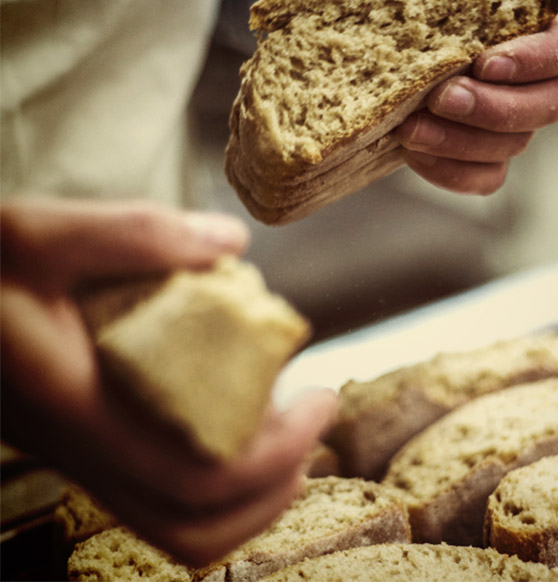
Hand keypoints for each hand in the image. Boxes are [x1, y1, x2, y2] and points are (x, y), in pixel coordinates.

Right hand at [0, 197, 336, 566]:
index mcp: (71, 405)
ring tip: (294, 444)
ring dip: (248, 497)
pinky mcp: (82, 444)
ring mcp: (75, 455)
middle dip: (273, 486)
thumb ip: (135, 232)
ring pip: (173, 525)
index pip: (194, 475)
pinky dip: (215, 483)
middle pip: (192, 524)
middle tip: (317, 423)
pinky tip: (240, 428)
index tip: (321, 397)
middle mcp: (73, 449)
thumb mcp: (38, 230)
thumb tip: (230, 244)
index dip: (275, 451)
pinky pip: (156, 498)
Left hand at [374, 0, 557, 195]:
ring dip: (461, 142)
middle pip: (548, 105)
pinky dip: (451, 173)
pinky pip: (484, 178)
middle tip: (441, 98)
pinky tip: (414, 156)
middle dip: (494, 107)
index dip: (537, 59)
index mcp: (543, 27)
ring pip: (512, 145)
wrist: (396, 49)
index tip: (486, 61)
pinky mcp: (486, 158)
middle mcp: (539, 81)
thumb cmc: (423, 8)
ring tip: (410, 129)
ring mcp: (515, 125)